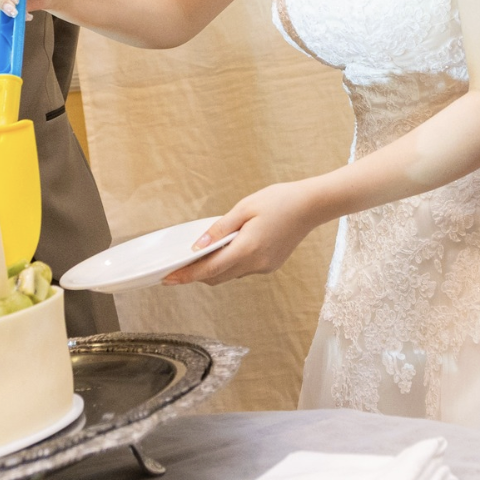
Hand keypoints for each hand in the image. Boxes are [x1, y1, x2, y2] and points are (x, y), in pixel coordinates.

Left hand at [162, 181, 322, 286]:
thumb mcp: (244, 208)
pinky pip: (243, 269)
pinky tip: (223, 250)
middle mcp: (256, 264)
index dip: (186, 275)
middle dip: (196, 274)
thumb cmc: (278, 201)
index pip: (209, 270)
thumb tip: (199, 245)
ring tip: (196, 257)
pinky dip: (229, 263)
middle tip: (175, 268)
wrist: (311, 206)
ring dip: (213, 269)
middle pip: (218, 277)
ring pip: (230, 275)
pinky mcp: (271, 265)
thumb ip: (220, 228)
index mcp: (248, 249)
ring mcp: (265, 267)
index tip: (167, 279)